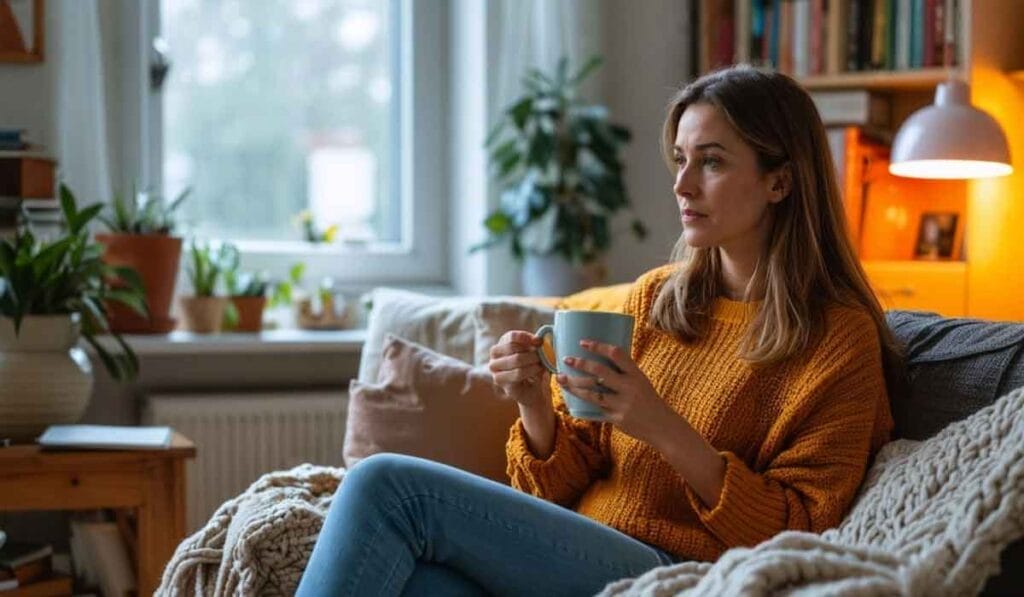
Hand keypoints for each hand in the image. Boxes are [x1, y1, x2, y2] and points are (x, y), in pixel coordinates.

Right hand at [488, 330, 551, 408]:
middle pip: (513, 347)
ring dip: (532, 362)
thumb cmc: (532, 366)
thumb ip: (535, 344)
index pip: (511, 336)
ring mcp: (495, 370)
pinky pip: (518, 373)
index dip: (526, 337)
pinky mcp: (501, 382)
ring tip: (540, 365)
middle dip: (531, 352)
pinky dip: (531, 371)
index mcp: (502, 345)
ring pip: (516, 360)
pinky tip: (537, 372)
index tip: (539, 341)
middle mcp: (494, 357)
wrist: (532, 389)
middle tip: (542, 358)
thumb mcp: (534, 352)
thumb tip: (538, 340)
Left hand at [556, 339, 676, 443]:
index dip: (598, 346)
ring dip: (574, 385)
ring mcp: (622, 404)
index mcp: (636, 375)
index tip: (582, 342)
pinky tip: (570, 400)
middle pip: (600, 372)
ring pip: (592, 393)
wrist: (662, 426)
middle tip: (566, 359)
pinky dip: (582, 404)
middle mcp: (629, 388)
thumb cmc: (649, 400)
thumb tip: (599, 359)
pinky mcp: (617, 419)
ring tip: (560, 379)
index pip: (616, 354)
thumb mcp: (641, 382)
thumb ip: (623, 373)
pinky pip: (595, 410)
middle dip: (580, 364)